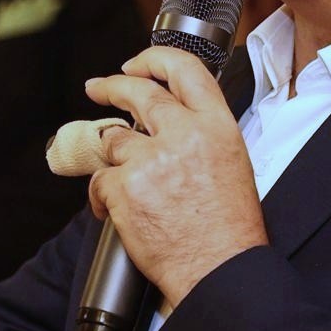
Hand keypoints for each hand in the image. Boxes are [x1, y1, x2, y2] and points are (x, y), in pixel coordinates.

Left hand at [85, 47, 266, 307]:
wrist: (219, 271)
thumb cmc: (229, 229)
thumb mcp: (233, 164)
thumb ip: (201, 133)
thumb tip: (169, 119)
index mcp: (217, 127)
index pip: (185, 69)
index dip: (154, 59)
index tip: (135, 64)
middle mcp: (185, 135)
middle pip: (138, 91)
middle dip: (112, 86)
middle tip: (98, 87)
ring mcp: (152, 160)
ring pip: (113, 139)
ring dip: (112, 156)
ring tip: (123, 179)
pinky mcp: (125, 187)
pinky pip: (99, 179)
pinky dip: (101, 196)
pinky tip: (115, 210)